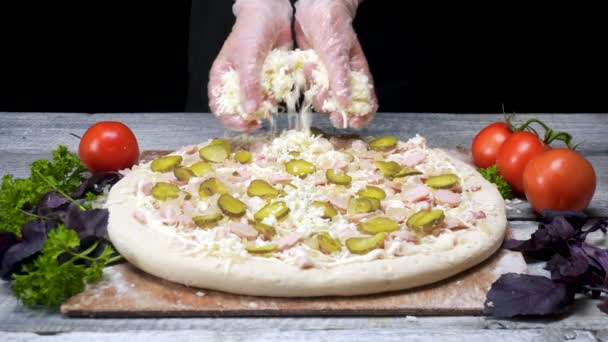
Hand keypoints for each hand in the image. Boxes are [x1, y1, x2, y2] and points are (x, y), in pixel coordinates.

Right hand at [208, 0, 292, 130]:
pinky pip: (274, 94)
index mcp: (222, 77)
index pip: (219, 106)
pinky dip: (279, 94)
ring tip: (274, 102)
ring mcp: (254, 81)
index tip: (246, 124)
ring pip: (258, 104)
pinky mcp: (270, 78)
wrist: (273, 13)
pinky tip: (283, 87)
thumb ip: (249, 85)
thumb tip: (250, 111)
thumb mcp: (248, 59)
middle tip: (262, 120)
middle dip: (250, 117)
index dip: (230, 120)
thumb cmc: (252, 30)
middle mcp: (237, 82)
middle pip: (239, 109)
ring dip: (267, 107)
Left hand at [295, 0, 376, 128]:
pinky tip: (305, 79)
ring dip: (321, 99)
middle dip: (339, 112)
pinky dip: (307, 88)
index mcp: (357, 72)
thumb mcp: (336, 53)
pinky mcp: (312, 72)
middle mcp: (343, 77)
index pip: (367, 99)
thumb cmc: (332, 25)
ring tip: (315, 87)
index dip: (363, 114)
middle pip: (345, 104)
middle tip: (334, 119)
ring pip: (326, 97)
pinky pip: (310, 87)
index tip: (355, 123)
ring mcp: (327, 75)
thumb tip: (346, 103)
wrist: (312, 8)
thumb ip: (340, 78)